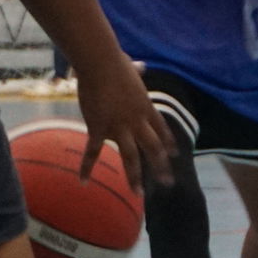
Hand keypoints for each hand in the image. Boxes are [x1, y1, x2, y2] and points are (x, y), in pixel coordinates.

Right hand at [73, 53, 174, 195]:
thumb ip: (138, 70)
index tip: (174, 156)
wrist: (101, 64)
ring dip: (136, 178)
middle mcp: (137, 122)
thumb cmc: (115, 62)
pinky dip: (86, 167)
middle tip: (168, 184)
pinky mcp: (99, 129)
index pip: (161, 130)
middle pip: (153, 149)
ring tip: (140, 195)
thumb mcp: (132, 68)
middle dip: (161, 167)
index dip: (168, 143)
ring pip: (131, 158)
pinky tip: (83, 182)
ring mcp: (119, 128)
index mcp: (145, 107)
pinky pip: (93, 152)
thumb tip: (142, 65)